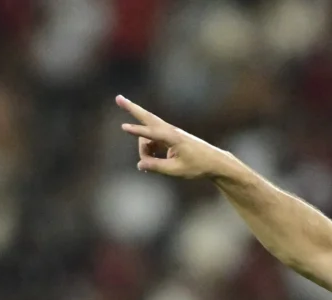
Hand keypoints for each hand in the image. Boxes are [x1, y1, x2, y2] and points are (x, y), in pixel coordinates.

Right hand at [116, 95, 234, 179]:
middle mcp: (170, 131)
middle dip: (131, 109)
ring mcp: (169, 133)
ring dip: (144, 149)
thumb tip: (139, 165)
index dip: (137, 132)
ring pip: (147, 136)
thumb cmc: (198, 166)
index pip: (151, 134)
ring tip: (147, 164)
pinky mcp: (169, 137)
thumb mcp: (177, 170)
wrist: (214, 161)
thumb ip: (157, 167)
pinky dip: (149, 150)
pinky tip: (150, 162)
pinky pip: (152, 142)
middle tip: (117, 98)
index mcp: (173, 138)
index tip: (124, 127)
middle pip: (147, 118)